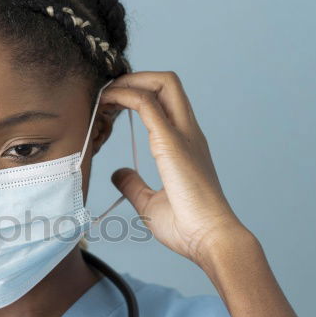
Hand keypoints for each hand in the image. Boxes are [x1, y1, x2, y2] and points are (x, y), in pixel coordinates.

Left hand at [102, 71, 250, 266]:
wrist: (211, 238)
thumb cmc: (188, 227)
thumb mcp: (150, 203)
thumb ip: (134, 185)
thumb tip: (119, 173)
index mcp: (186, 145)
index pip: (167, 103)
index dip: (139, 94)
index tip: (112, 105)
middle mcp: (188, 133)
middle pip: (168, 83)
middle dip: (135, 78)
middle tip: (107, 92)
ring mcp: (183, 135)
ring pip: (162, 84)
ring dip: (128, 82)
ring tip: (104, 93)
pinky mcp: (172, 142)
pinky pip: (147, 104)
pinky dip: (125, 95)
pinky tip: (107, 101)